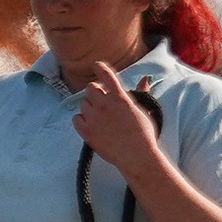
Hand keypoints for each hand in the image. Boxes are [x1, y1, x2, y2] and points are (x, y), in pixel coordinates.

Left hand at [68, 60, 162, 180]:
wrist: (136, 156)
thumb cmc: (144, 134)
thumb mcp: (143, 110)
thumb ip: (141, 92)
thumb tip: (145, 78)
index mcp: (120, 98)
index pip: (106, 75)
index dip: (99, 67)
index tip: (96, 65)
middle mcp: (104, 105)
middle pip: (90, 88)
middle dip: (95, 93)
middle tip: (102, 102)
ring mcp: (94, 118)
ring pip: (83, 103)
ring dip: (89, 107)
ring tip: (100, 118)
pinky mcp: (86, 132)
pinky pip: (76, 118)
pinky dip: (81, 120)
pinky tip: (91, 125)